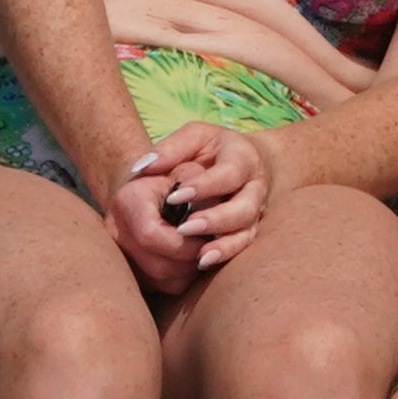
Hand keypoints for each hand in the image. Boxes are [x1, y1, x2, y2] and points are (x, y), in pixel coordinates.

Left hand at [104, 123, 268, 289]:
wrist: (243, 163)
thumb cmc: (211, 149)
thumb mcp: (194, 137)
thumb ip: (170, 149)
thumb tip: (141, 167)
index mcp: (243, 158)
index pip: (228, 174)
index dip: (204, 188)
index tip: (173, 199)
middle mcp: (255, 187)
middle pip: (244, 208)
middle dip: (215, 220)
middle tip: (184, 229)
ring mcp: (256, 211)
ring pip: (246, 232)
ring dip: (223, 245)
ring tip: (199, 256)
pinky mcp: (250, 229)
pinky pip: (242, 246)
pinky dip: (224, 254)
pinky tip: (203, 261)